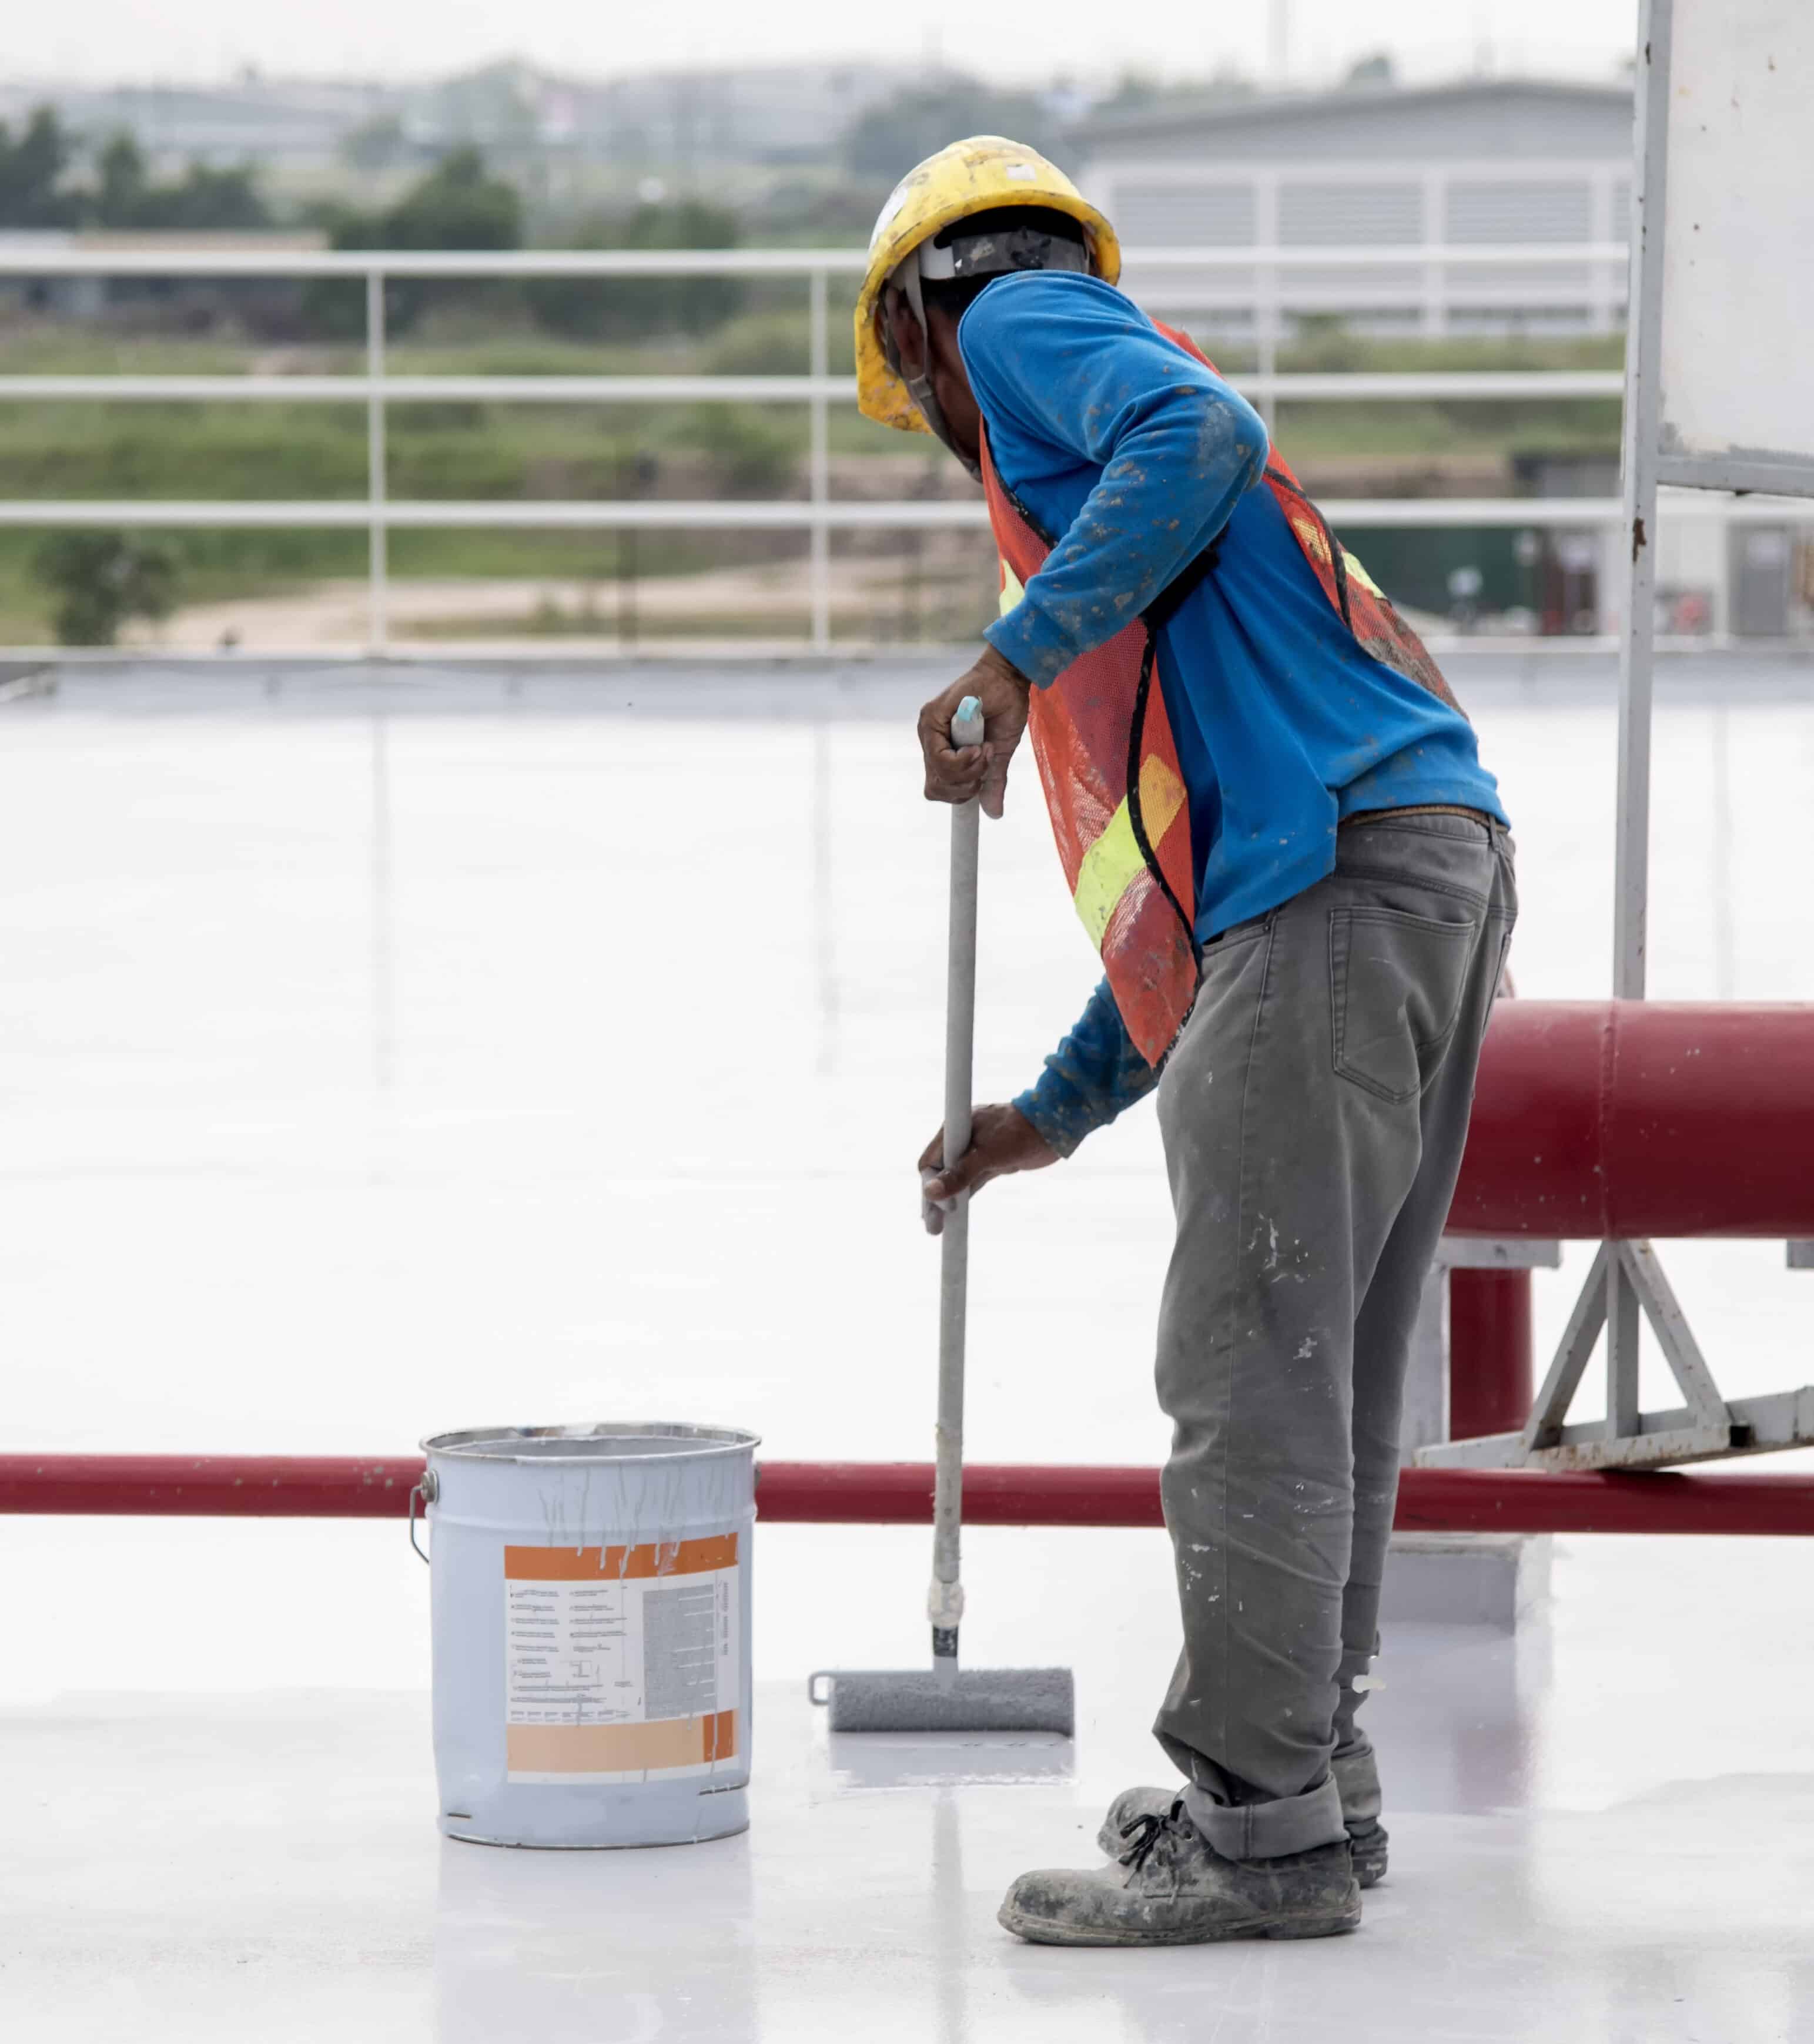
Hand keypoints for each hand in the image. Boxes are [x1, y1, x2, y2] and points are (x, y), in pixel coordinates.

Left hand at [917, 644, 1030, 818]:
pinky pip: (940, 758)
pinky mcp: (931, 718)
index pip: (938, 788)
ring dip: (967, 772)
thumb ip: (992, 782)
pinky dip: (964, 760)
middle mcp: (931, 740)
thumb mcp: (998, 755)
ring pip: (938, 776)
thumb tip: (994, 814)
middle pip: (935, 788)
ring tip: (984, 752)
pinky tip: (980, 747)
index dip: (958, 795)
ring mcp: (928, 729)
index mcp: (942, 750)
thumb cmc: (1004, 711)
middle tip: (985, 765)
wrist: (1009, 679)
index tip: (980, 785)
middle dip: (965, 786)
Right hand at [918, 1104, 1057, 1234]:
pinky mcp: (991, 1162)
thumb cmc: (1020, 1132)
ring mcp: (977, 1151)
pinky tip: (955, 1214)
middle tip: (932, 1227)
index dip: (930, 1184)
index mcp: (956, 1129)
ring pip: (956, 1180)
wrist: (1054, 1126)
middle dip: (935, 1199)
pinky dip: (964, 1196)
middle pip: (940, 1173)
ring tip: (939, 1228)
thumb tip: (931, 1192)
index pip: (931, 1161)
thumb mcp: (987, 1154)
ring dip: (948, 1202)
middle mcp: (963, 1139)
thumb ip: (959, 1174)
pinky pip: (971, 1182)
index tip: (938, 1207)